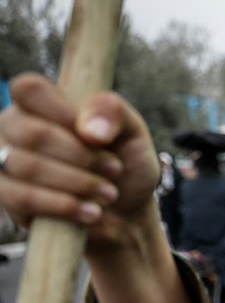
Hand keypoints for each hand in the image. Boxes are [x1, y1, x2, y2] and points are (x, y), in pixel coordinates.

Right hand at [0, 73, 160, 257]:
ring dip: (78, 183)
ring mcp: (5, 159)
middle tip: (115, 170)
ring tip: (109, 194)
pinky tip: (91, 212)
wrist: (126, 213)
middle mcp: (15, 126)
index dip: (63, 112)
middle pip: (32, 133)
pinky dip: (62, 206)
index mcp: (42, 102)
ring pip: (27, 166)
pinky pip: (21, 197)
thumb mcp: (133, 133)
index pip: (29, 89)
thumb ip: (114, 114)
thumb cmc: (125, 165)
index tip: (97, 136)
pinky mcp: (6, 195)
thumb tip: (89, 130)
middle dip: (82, 157)